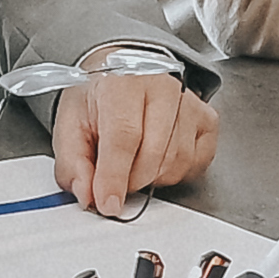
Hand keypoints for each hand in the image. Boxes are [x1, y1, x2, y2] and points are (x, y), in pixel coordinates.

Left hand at [46, 63, 214, 221]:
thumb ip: (73, 162)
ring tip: (134, 162)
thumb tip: (87, 194)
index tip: (108, 203)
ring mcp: (190, 102)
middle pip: (154, 154)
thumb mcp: (70, 124)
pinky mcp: (207, 119)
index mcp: (122, 83)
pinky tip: (159, 160)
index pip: (123, 136)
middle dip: (132, 181)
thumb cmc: (99, 97)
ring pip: (178, 161)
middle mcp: (162, 87)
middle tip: (115, 180)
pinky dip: (176, 172)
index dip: (115, 176)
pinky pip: (197, 162)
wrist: (123, 74)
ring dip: (153, 177)